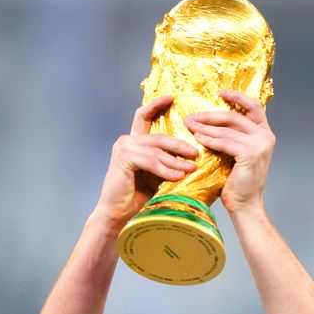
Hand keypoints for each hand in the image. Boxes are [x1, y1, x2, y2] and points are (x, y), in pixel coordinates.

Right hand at [94, 96, 197, 231]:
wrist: (117, 215)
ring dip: (176, 160)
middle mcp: (127, 141)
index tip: (172, 98)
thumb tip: (191, 160)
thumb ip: (165, 164)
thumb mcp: (155, 177)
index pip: (144, 116)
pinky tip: (178, 176)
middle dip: (180, 144)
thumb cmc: (135, 198)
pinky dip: (166, 170)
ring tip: (192, 168)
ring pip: (157, 150)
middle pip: (158, 136)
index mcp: (133, 142)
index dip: (156, 105)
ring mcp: (124, 148)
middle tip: (196, 152)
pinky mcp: (124, 159)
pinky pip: (151, 162)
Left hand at [183, 90, 273, 214]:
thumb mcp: (237, 155)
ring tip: (189, 125)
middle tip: (192, 116)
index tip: (221, 92)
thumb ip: (233, 138)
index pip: (254, 107)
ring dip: (205, 127)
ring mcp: (260, 145)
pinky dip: (209, 139)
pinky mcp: (250, 154)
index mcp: (265, 134)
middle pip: (235, 116)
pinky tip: (197, 138)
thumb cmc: (238, 184)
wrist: (245, 206)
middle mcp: (266, 137)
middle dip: (210, 115)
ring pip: (227, 129)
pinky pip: (224, 142)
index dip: (238, 97)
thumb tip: (211, 122)